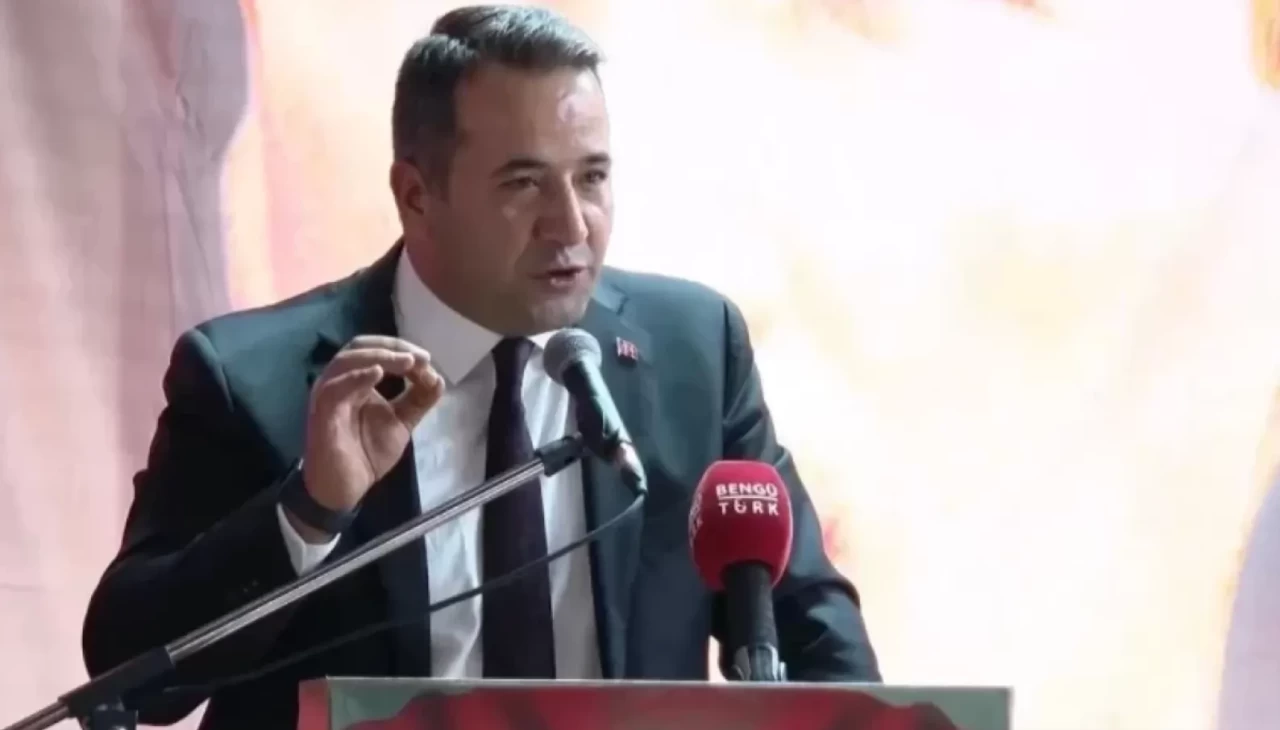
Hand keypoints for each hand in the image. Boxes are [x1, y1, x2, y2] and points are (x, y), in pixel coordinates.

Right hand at [295, 336, 443, 536]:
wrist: (344, 488)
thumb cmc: (366, 453)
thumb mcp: (400, 422)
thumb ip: (417, 400)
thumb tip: (438, 378)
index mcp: (355, 380)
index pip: (375, 350)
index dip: (402, 350)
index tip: (428, 361)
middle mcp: (338, 381)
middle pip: (360, 346)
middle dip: (392, 347)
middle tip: (421, 357)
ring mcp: (328, 395)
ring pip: (346, 361)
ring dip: (379, 356)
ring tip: (408, 362)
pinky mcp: (321, 413)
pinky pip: (334, 388)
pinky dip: (356, 377)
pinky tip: (377, 374)